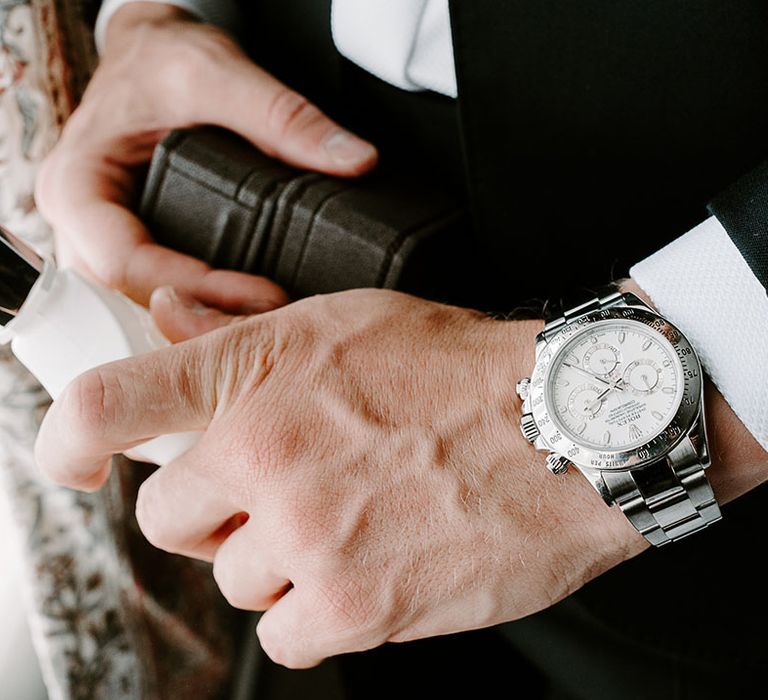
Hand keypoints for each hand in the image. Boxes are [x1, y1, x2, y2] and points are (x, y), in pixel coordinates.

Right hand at [34, 3, 376, 309]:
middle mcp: (85, 225)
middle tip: (279, 317)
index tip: (263, 295)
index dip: (195, 289)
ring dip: (211, 316)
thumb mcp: (215, 71)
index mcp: (76, 186)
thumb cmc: (162, 57)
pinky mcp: (140, 244)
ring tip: (274, 316)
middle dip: (209, 313)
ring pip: (150, 304)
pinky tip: (253, 306)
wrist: (153, 51)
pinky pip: (168, 289)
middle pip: (136, 296)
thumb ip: (282, 115)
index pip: (125, 263)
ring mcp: (110, 241)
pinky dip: (209, 303)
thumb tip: (353, 160)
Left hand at [35, 287, 642, 667]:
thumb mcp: (348, 325)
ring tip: (355, 525)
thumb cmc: (468, 370)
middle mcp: (267, 453)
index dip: (68, 439)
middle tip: (282, 495)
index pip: (110, 406)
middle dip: (217, 516)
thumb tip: (171, 325)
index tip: (77, 461)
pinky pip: (287, 635)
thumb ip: (245, 339)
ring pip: (239, 581)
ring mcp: (307, 535)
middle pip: (172, 520)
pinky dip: (319, 612)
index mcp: (258, 374)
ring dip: (283, 563)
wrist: (570, 429)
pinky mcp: (355, 607)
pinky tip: (369, 570)